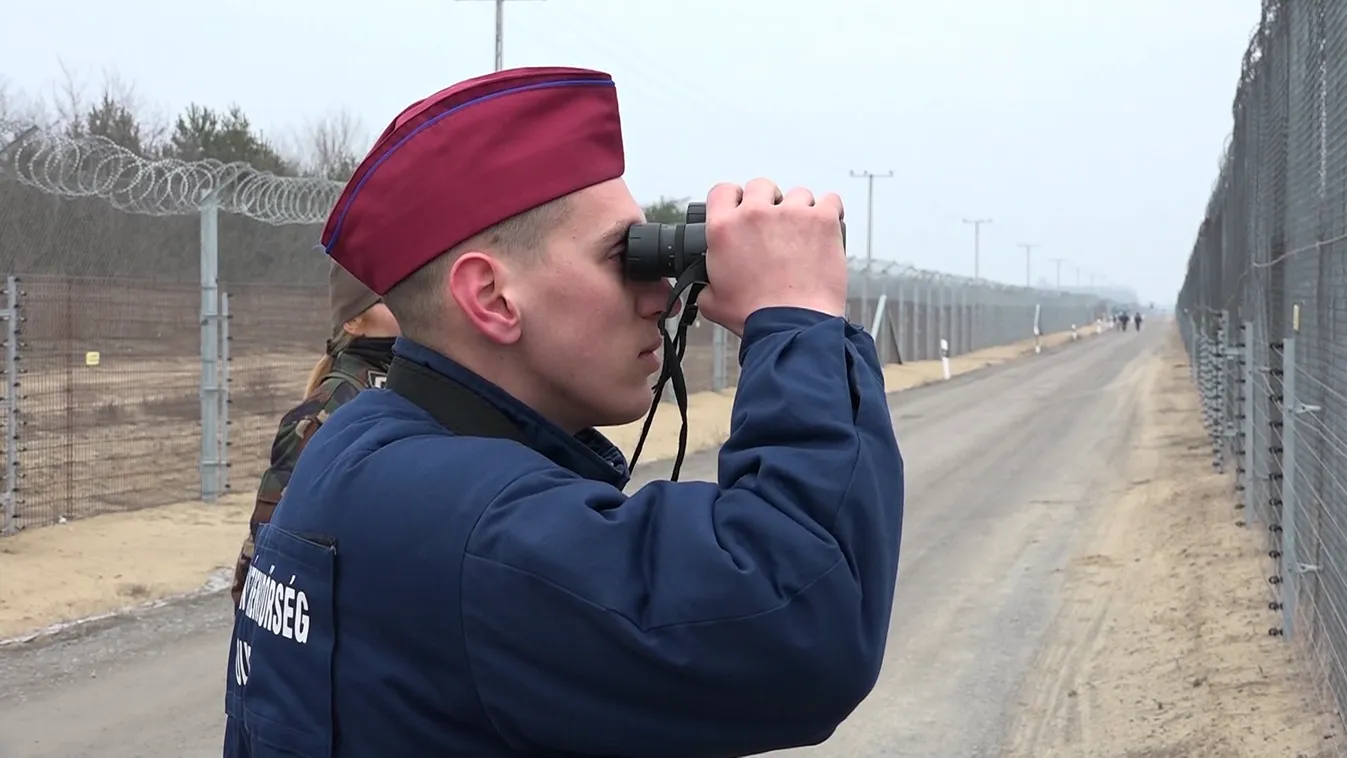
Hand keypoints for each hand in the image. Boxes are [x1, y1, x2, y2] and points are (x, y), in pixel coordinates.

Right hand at [695, 178, 846, 336]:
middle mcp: (755, 214)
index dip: (734, 199)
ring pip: (797, 195)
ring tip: (803, 237)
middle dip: (768, 203)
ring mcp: (791, 214)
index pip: (722, 191)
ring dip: (800, 211)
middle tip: (775, 227)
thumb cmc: (754, 317)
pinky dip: (829, 212)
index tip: (743, 209)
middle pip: (761, 186)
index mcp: (724, 229)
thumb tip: (706, 286)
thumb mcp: (713, 303)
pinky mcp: (822, 220)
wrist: (791, 326)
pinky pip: (830, 200)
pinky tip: (825, 230)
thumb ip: (705, 285)